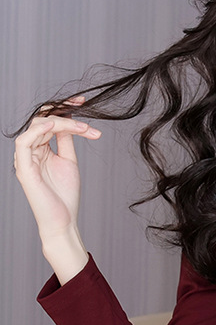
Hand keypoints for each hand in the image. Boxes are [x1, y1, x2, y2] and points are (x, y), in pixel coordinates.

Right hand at [14, 97, 100, 281]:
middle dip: (63, 109)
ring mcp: (25, 158)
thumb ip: (66, 141)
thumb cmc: (65, 196)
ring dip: (60, 122)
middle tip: (84, 105)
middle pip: (42, 118)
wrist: (63, 221)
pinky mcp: (23, 167)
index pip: (49, 120)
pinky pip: (25, 141)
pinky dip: (39, 130)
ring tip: (82, 126)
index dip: (64, 109)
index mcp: (40, 148)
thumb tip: (70, 122)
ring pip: (37, 126)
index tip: (83, 103)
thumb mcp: (69, 162)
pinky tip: (56, 125)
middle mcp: (30, 150)